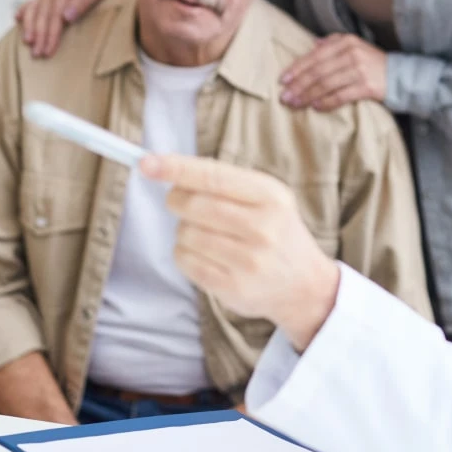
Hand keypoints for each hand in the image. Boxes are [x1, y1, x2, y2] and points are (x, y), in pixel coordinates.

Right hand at [17, 0, 115, 57]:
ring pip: (34, 10)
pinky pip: (33, 1)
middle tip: (36, 54)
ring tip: (27, 43)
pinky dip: (25, 10)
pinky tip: (17, 19)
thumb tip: (65, 17)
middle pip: (42, 16)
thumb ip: (82, 2)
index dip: (51, 35)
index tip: (48, 51)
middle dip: (39, 36)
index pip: (54, 16)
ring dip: (29, 27)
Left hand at [141, 153, 339, 352]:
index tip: (146, 162)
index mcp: (270, 195)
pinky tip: (204, 253)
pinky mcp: (234, 288)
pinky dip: (184, 253)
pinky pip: (185, 261)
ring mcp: (249, 261)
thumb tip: (167, 168)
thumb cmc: (275, 229)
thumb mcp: (265, 196)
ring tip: (204, 232)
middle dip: (176, 199)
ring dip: (183, 229)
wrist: (305, 285)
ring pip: (185, 233)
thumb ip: (223, 181)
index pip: (213, 177)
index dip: (176, 168)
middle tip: (178, 200)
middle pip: (194, 205)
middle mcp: (262, 227)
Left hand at [280, 34, 386, 111]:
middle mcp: (351, 53)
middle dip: (298, 85)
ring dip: (308, 96)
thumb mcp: (355, 46)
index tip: (282, 80)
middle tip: (284, 96)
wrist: (400, 75)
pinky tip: (315, 107)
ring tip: (295, 104)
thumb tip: (313, 45)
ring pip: (326, 84)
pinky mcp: (367, 87)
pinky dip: (326, 102)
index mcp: (345, 42)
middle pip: (318, 71)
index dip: (297, 68)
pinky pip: (341, 96)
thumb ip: (334, 42)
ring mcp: (359, 70)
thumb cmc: (372, 62)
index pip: (315, 56)